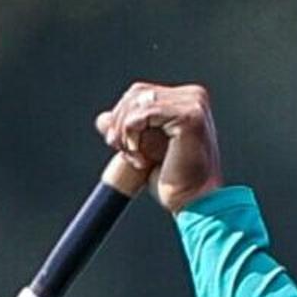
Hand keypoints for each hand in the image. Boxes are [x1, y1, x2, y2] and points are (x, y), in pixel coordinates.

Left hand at [95, 81, 226, 212]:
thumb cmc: (175, 183)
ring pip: (138, 102)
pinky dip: (132, 135)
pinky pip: (144, 114)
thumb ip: (126, 131)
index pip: (141, 93)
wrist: (194, 203)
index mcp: (187, 101)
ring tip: (133, 157)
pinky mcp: (189, 115)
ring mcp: (194, 104)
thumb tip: (102, 119)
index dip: (121, 116)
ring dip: (125, 131)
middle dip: (119, 122)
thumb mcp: (144, 150)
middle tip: (119, 150)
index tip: (117, 145)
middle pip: (137, 93)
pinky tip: (140, 159)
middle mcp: (194, 97)